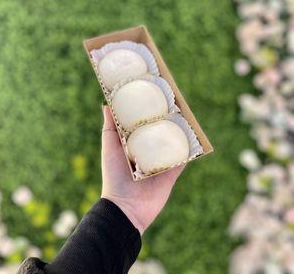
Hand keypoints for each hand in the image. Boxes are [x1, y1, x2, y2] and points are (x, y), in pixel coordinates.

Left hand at [100, 105, 184, 234]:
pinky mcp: (172, 173)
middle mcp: (149, 152)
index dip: (149, 112)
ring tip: (186, 117)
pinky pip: (183, 159)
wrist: (126, 208)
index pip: (143, 125)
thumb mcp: (109, 148)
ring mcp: (161, 162)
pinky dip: (189, 150)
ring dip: (180, 132)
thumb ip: (109, 128)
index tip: (155, 94)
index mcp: (134, 145)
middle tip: (175, 103)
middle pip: (160, 133)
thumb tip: (106, 104)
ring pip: (173, 144)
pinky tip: (195, 138)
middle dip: (167, 120)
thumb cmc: (114, 176)